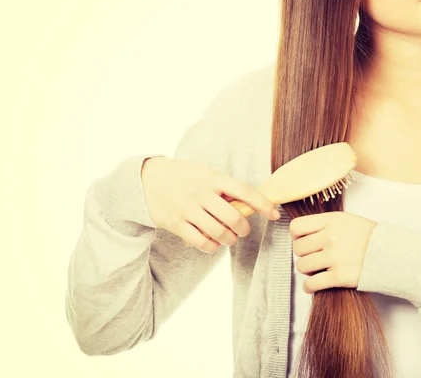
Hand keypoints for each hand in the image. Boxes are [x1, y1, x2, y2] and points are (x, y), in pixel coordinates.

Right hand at [141, 157, 279, 252]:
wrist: (146, 179)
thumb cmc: (183, 176)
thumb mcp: (205, 173)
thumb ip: (224, 188)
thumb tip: (250, 204)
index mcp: (212, 178)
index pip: (245, 191)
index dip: (263, 204)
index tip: (274, 213)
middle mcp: (201, 193)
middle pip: (234, 217)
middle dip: (244, 229)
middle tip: (243, 230)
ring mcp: (188, 209)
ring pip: (219, 232)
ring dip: (230, 240)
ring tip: (230, 238)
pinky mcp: (176, 224)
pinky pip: (201, 242)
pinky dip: (212, 247)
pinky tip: (213, 243)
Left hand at [289, 211, 377, 293]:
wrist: (392, 254)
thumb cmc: (368, 238)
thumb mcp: (346, 220)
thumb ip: (324, 224)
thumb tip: (300, 234)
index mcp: (331, 221)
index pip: (296, 227)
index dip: (296, 236)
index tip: (304, 241)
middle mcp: (331, 237)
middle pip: (298, 248)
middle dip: (304, 254)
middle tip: (315, 257)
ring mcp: (335, 257)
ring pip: (302, 266)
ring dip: (308, 270)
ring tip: (318, 270)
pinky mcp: (340, 277)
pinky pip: (311, 284)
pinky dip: (309, 287)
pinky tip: (314, 285)